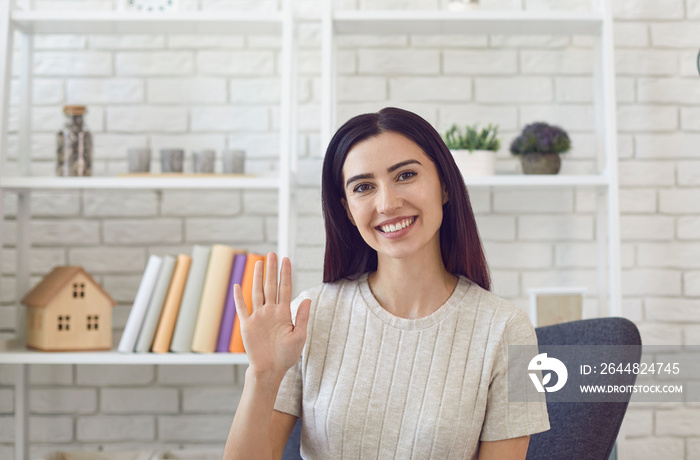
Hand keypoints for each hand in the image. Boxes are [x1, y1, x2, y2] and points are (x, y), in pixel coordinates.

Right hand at [233, 252, 310, 382]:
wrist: (271, 370)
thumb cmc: (287, 355)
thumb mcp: (299, 336)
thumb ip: (301, 317)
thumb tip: (308, 299)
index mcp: (284, 313)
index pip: (285, 288)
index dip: (285, 274)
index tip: (287, 259)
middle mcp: (270, 311)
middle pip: (271, 286)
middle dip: (272, 270)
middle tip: (272, 253)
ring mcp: (258, 317)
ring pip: (257, 292)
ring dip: (257, 277)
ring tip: (259, 262)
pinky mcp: (247, 325)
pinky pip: (242, 308)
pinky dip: (239, 297)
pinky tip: (238, 285)